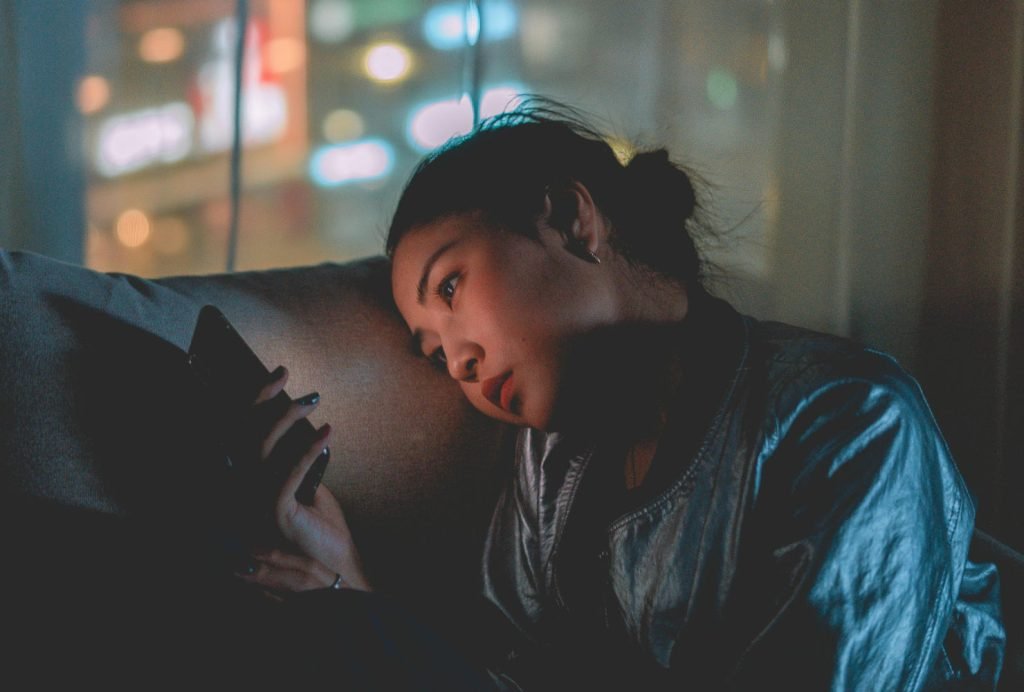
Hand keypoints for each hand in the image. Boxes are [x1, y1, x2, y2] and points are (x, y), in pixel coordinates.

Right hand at [239, 366, 371, 591]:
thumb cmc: (322, 531)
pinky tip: (326, 433)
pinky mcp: (275, 517)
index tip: (278, 376)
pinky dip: (307, 450)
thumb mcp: (307, 488)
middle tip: (286, 374)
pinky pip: (288, 474)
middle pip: (244, 437)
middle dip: (263, 399)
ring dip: (287, 418)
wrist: (335, 571)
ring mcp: (254, 507)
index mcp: (248, 486)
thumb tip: (301, 428)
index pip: (242, 436)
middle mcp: (243, 494)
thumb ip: (297, 464)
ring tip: (313, 400)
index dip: (255, 403)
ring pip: (261, 450)